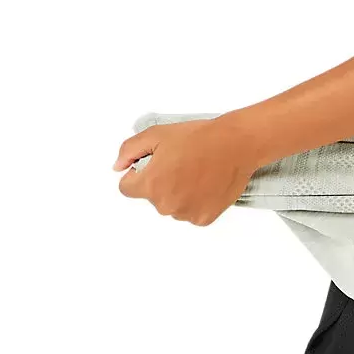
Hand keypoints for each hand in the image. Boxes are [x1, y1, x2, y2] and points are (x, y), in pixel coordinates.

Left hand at [113, 117, 257, 225]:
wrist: (234, 146)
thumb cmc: (198, 138)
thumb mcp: (156, 134)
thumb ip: (129, 151)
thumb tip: (119, 167)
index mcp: (150, 184)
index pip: (127, 189)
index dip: (138, 175)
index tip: (153, 166)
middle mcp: (166, 204)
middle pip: (152, 198)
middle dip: (160, 183)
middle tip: (180, 165)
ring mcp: (186, 213)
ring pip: (172, 207)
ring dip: (178, 194)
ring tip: (195, 175)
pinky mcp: (204, 219)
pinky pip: (190, 213)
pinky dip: (195, 203)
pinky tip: (205, 186)